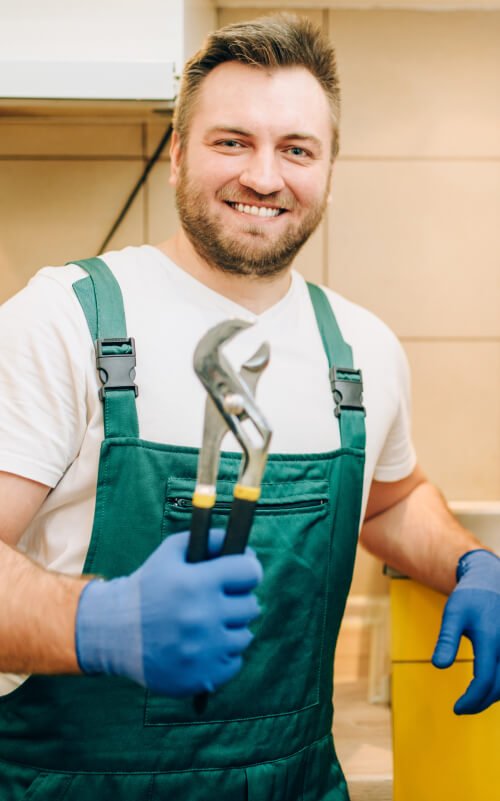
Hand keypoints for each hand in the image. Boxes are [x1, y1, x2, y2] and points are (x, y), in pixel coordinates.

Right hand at [75, 529, 261, 696]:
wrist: (113, 632)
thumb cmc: (147, 587)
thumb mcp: (170, 552)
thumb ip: (210, 540)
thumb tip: (249, 549)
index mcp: (196, 583)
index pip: (251, 573)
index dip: (247, 571)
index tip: (240, 575)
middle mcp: (202, 617)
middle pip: (252, 605)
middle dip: (238, 600)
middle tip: (220, 601)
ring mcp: (204, 650)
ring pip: (245, 635)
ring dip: (231, 629)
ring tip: (209, 625)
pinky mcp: (202, 677)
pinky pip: (235, 662)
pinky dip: (223, 655)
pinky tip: (204, 647)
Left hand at [432, 549, 499, 713]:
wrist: (490, 582)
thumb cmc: (469, 598)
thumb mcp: (453, 614)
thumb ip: (447, 640)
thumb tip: (438, 666)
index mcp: (491, 639)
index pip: (485, 680)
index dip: (472, 699)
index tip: (457, 709)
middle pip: (499, 687)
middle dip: (480, 702)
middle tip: (461, 709)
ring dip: (491, 696)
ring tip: (472, 701)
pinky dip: (498, 685)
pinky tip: (485, 688)